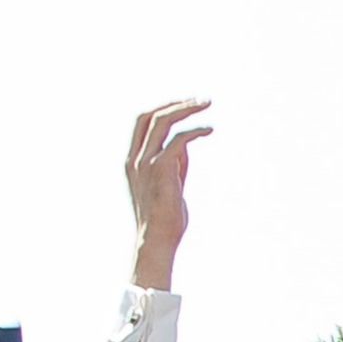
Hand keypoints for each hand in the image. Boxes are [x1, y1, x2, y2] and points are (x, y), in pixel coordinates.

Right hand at [124, 98, 210, 290]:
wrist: (158, 241)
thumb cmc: (166, 218)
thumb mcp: (170, 185)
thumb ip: (175, 164)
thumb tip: (185, 145)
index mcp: (132, 161)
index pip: (141, 123)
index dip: (162, 109)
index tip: (184, 105)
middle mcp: (135, 159)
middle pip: (149, 116)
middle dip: (174, 103)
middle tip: (200, 100)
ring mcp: (145, 164)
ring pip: (162, 122)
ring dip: (185, 109)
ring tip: (206, 104)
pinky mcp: (161, 170)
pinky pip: (179, 140)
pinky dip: (195, 131)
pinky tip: (209, 130)